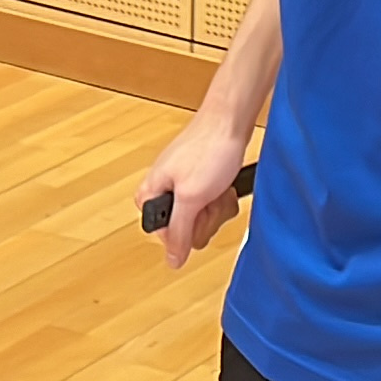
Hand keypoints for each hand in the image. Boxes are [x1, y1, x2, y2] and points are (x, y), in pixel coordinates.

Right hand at [134, 109, 253, 269]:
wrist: (230, 120)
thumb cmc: (209, 149)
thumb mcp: (192, 198)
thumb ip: (180, 232)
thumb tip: (172, 261)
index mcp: (149, 195)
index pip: (168, 237)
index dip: (188, 230)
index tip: (197, 212)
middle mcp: (162, 191)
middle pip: (186, 230)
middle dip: (205, 217)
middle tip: (209, 195)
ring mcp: (182, 186)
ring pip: (202, 218)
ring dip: (216, 206)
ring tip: (218, 185)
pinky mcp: (199, 180)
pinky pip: (211, 203)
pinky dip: (222, 197)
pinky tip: (225, 184)